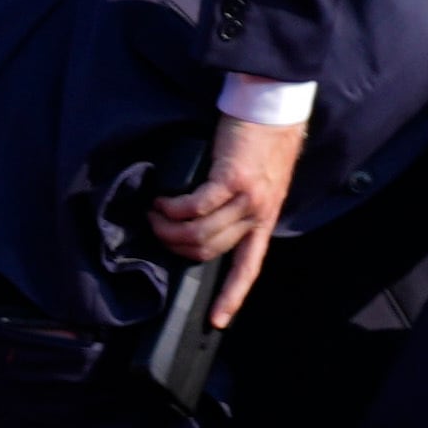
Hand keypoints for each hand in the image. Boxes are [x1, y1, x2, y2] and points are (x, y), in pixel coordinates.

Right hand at [151, 113, 304, 323]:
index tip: (217, 321)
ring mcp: (247, 197)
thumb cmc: (261, 141)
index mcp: (265, 217)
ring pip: (199, 232)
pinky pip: (194, 207)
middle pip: (209, 251)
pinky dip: (172, 208)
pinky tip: (162, 202)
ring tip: (154, 214)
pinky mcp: (231, 179)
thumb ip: (241, 207)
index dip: (232, 296)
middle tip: (157, 230)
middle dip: (175, 246)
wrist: (273, 106)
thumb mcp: (260, 182)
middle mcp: (258, 212)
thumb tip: (207, 225)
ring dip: (168, 227)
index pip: (250, 266)